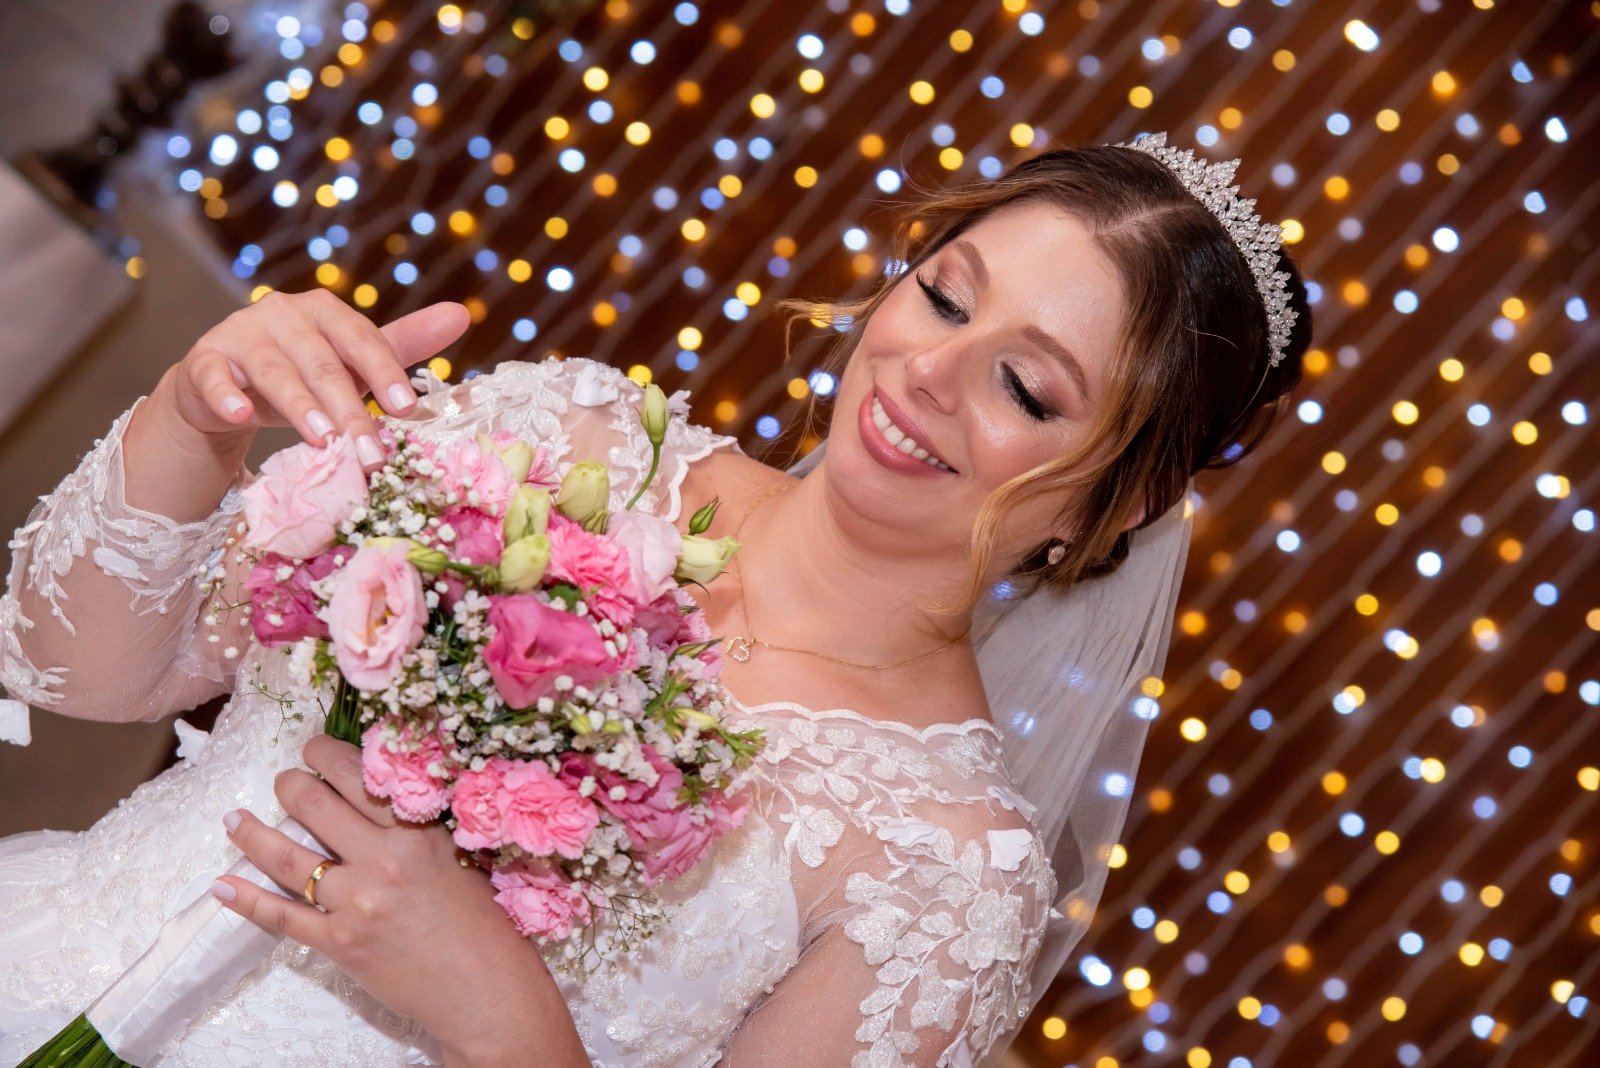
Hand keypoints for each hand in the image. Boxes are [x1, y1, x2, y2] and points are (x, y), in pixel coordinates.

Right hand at [161, 290, 470, 469]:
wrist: (225, 385)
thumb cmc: (301, 372)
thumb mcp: (352, 362)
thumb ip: (402, 344)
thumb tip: (460, 314)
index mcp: (325, 311)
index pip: (362, 340)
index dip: (385, 373)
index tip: (408, 409)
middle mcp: (283, 314)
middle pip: (322, 364)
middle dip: (349, 411)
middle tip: (370, 452)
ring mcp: (239, 334)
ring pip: (275, 372)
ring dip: (300, 407)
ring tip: (324, 440)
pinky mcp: (203, 361)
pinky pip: (214, 378)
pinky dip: (228, 396)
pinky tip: (243, 417)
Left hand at [211, 736, 588, 1066]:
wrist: (483, 989)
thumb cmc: (483, 922)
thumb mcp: (456, 856)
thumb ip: (415, 827)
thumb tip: (371, 796)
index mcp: (416, 831)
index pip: (356, 774)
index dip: (324, 753)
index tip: (313, 749)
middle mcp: (381, 859)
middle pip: (314, 804)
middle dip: (289, 784)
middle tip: (283, 781)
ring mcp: (355, 903)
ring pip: (287, 857)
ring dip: (252, 833)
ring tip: (233, 819)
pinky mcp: (338, 943)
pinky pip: (281, 916)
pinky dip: (246, 900)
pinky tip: (222, 885)